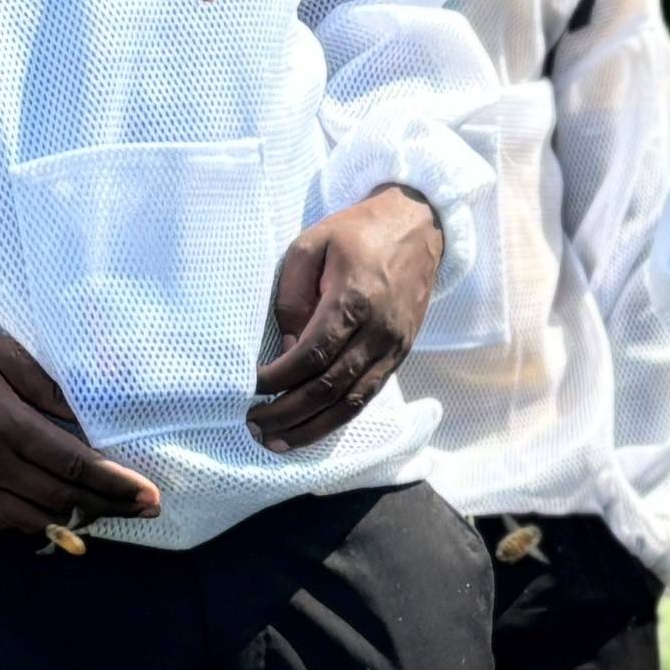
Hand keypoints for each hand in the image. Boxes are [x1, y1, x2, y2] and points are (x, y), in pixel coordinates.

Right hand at [0, 295, 162, 539]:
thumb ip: (46, 384)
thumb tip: (90, 412)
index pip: (71, 465)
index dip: (115, 484)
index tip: (150, 495)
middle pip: (59, 499)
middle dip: (107, 507)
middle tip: (143, 508)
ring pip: (31, 520)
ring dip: (73, 519)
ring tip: (105, 510)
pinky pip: (0, 521)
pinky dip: (34, 521)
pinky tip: (55, 509)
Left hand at [251, 183, 444, 449]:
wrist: (418, 227)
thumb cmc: (357, 233)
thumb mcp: (311, 245)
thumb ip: (293, 296)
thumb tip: (285, 350)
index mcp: (354, 300)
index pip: (311, 355)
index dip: (278, 378)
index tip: (251, 388)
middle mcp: (377, 331)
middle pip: (329, 386)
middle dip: (289, 412)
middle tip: (255, 426)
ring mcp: (393, 347)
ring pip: (351, 402)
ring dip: (312, 427)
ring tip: (278, 442)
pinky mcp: (400, 354)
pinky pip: (367, 396)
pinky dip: (338, 419)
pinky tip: (313, 429)